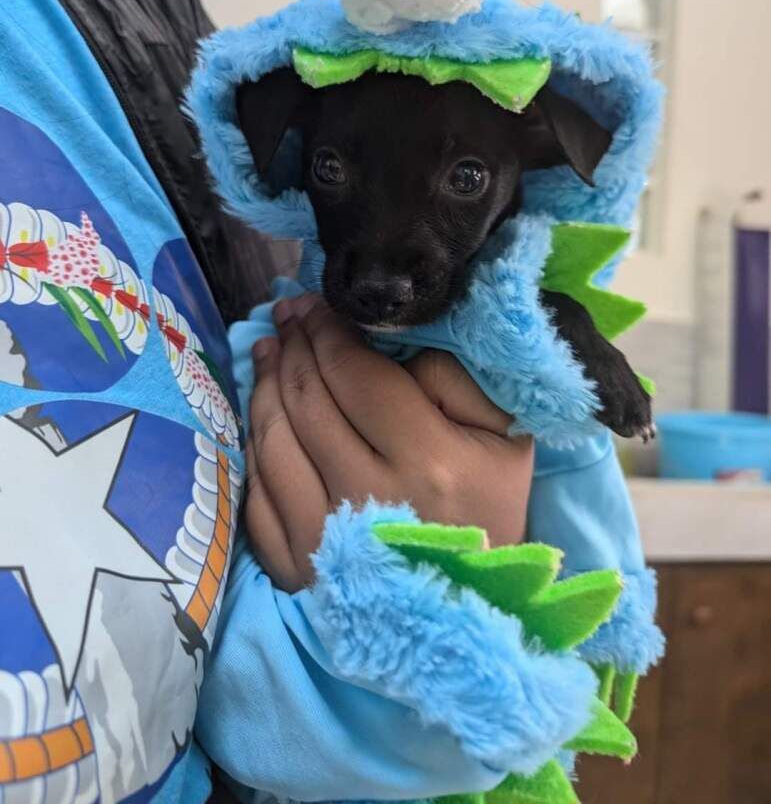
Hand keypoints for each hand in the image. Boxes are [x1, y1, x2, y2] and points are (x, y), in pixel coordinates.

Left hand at [245, 293, 533, 591]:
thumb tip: (388, 342)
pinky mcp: (293, 569)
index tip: (316, 303)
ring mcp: (321, 540)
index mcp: (426, 460)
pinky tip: (263, 416)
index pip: (355, 374)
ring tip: (269, 352)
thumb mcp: (506, 438)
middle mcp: (365, 498)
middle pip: (307, 400)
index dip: (327, 329)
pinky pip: (256, 492)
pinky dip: (254, 444)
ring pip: (271, 440)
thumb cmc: (491, 511)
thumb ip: (454, 378)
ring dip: (265, 385)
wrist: (473, 609)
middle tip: (288, 315)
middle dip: (293, 344)